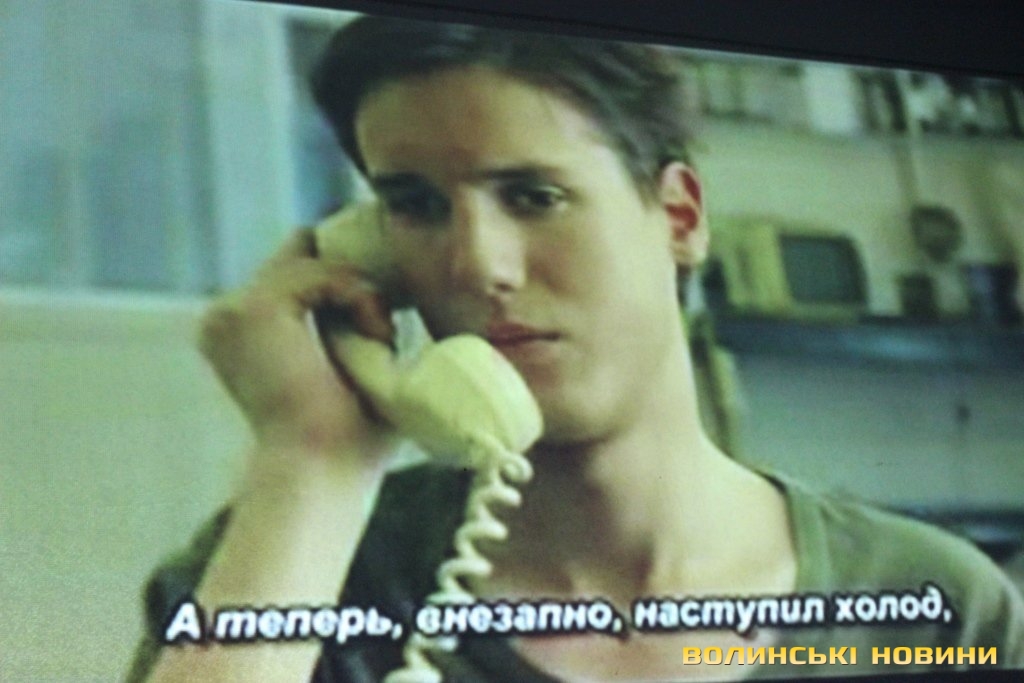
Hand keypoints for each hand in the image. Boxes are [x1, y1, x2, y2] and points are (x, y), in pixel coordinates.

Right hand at [198, 229, 395, 458]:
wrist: (324, 469)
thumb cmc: (348, 437)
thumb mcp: (349, 366)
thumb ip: (349, 321)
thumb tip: (383, 287)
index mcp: (239, 335)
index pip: (292, 272)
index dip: (341, 277)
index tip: (383, 306)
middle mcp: (227, 319)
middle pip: (302, 254)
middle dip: (353, 279)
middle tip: (384, 327)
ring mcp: (235, 310)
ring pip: (318, 263)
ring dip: (363, 297)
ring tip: (381, 345)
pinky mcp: (256, 308)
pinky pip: (326, 274)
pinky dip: (362, 300)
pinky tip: (376, 340)